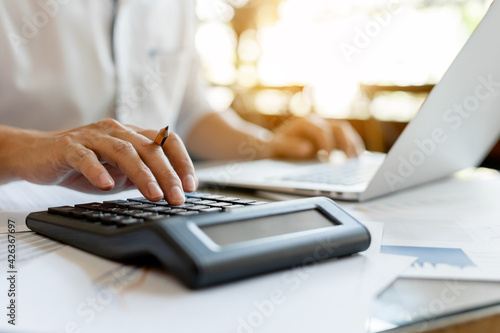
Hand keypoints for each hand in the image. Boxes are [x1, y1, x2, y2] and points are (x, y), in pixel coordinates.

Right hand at [7, 119, 196, 203]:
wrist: (38, 155)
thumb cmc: (83, 164)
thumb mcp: (119, 172)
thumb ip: (142, 176)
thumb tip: (171, 192)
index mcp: (132, 135)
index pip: (166, 142)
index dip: (182, 162)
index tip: (191, 186)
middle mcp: (116, 131)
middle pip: (149, 149)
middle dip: (168, 174)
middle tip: (177, 197)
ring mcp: (92, 137)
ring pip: (123, 151)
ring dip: (142, 174)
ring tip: (154, 195)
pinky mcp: (68, 147)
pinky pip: (84, 157)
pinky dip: (97, 170)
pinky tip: (106, 186)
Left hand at [269, 115, 364, 158]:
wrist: (274, 145)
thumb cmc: (276, 147)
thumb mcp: (277, 147)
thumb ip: (290, 147)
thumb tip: (307, 149)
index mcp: (305, 123)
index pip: (322, 130)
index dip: (327, 144)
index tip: (328, 158)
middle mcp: (317, 122)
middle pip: (337, 128)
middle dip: (346, 142)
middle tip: (349, 158)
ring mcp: (325, 127)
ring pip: (344, 131)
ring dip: (352, 143)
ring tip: (357, 158)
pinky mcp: (329, 135)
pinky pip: (344, 137)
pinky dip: (352, 145)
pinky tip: (356, 157)